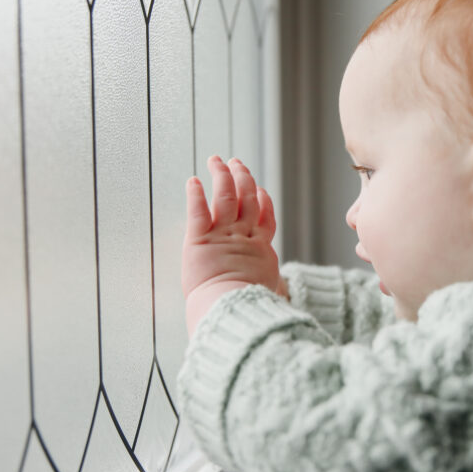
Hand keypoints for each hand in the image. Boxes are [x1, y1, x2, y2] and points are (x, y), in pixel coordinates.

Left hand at [182, 156, 280, 335]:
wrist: (232, 311)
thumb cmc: (248, 310)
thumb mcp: (267, 293)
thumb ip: (270, 286)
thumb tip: (279, 298)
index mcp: (260, 250)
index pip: (265, 216)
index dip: (262, 199)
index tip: (259, 188)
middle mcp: (244, 237)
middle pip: (247, 198)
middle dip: (242, 177)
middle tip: (236, 162)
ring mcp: (223, 236)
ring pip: (226, 197)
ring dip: (222, 176)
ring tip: (216, 160)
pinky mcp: (200, 240)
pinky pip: (198, 211)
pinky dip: (196, 194)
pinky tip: (194, 180)